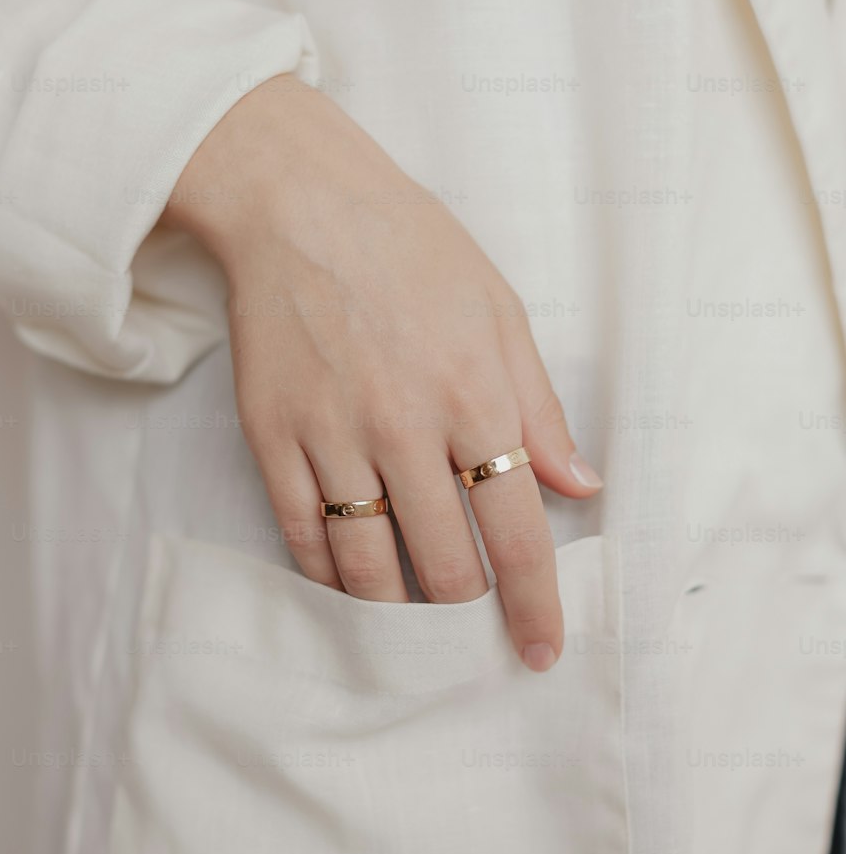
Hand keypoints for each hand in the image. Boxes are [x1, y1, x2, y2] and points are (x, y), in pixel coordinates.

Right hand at [163, 76, 601, 670]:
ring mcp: (331, 436)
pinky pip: (302, 534)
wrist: (299, 204)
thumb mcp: (500, 311)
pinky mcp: (271, 437)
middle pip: (444, 565)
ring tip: (416, 626)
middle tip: (475, 632)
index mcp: (472, 395)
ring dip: (398, 613)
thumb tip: (582, 485)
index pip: (518, 530)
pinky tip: (349, 587)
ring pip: (368, 566)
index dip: (536, 602)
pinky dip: (329, 577)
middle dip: (469, 616)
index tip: (541, 649)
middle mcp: (403, 428)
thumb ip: (539, 406)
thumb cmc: (412, 249)